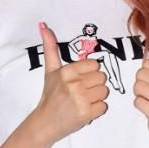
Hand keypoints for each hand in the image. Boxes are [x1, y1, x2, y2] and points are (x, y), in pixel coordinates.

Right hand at [34, 22, 108, 143]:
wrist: (44, 123)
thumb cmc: (50, 96)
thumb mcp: (50, 70)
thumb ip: (50, 47)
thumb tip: (43, 25)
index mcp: (67, 71)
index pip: (95, 65)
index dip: (89, 74)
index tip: (79, 81)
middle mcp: (73, 84)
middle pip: (102, 78)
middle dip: (94, 86)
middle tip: (81, 93)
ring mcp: (80, 99)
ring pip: (105, 92)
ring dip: (97, 98)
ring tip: (83, 101)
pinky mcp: (86, 114)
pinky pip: (104, 107)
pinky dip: (97, 111)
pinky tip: (85, 111)